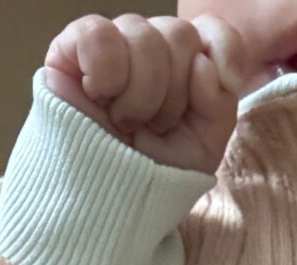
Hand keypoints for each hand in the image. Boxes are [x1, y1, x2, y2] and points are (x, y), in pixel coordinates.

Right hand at [43, 12, 249, 173]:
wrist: (107, 203)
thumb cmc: (153, 175)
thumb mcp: (203, 146)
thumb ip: (218, 102)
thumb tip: (201, 63)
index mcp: (182, 65)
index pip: (211, 29)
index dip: (224, 49)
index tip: (226, 82)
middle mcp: (149, 49)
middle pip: (179, 34)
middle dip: (175, 91)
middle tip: (156, 125)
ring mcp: (111, 46)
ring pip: (142, 33)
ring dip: (141, 92)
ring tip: (126, 122)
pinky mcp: (70, 49)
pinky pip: (98, 33)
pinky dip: (106, 71)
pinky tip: (99, 97)